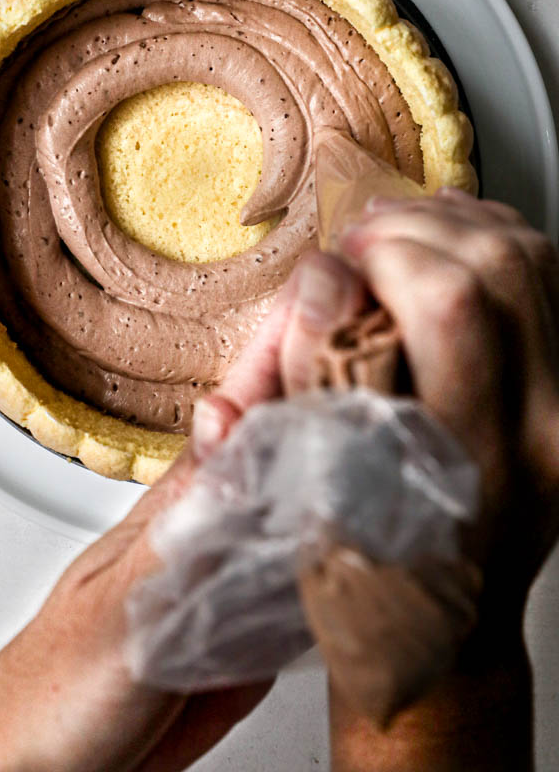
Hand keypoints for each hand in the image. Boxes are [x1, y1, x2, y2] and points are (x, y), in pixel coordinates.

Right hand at [322, 189, 558, 770]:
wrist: (450, 625)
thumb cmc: (374, 567)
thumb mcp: (315, 480)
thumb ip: (314, 366)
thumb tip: (326, 273)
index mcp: (472, 456)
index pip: (452, 302)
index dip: (389, 254)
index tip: (342, 263)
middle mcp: (542, 430)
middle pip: (503, 265)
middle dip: (418, 226)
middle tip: (365, 243)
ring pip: (536, 259)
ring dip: (458, 224)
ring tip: (397, 234)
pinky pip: (550, 279)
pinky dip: (494, 239)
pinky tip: (446, 240)